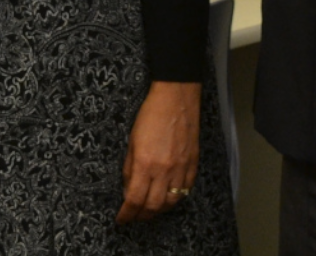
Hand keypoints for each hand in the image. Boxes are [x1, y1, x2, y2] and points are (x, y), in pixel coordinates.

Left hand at [117, 81, 201, 223]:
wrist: (177, 96)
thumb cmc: (151, 114)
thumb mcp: (131, 142)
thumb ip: (129, 169)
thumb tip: (128, 189)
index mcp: (145, 164)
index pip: (134, 200)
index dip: (126, 214)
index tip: (121, 219)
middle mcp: (164, 170)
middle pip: (153, 206)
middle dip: (142, 216)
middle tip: (134, 217)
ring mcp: (182, 167)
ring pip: (172, 202)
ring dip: (160, 210)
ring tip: (151, 209)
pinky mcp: (194, 162)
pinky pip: (187, 188)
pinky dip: (178, 197)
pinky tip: (170, 196)